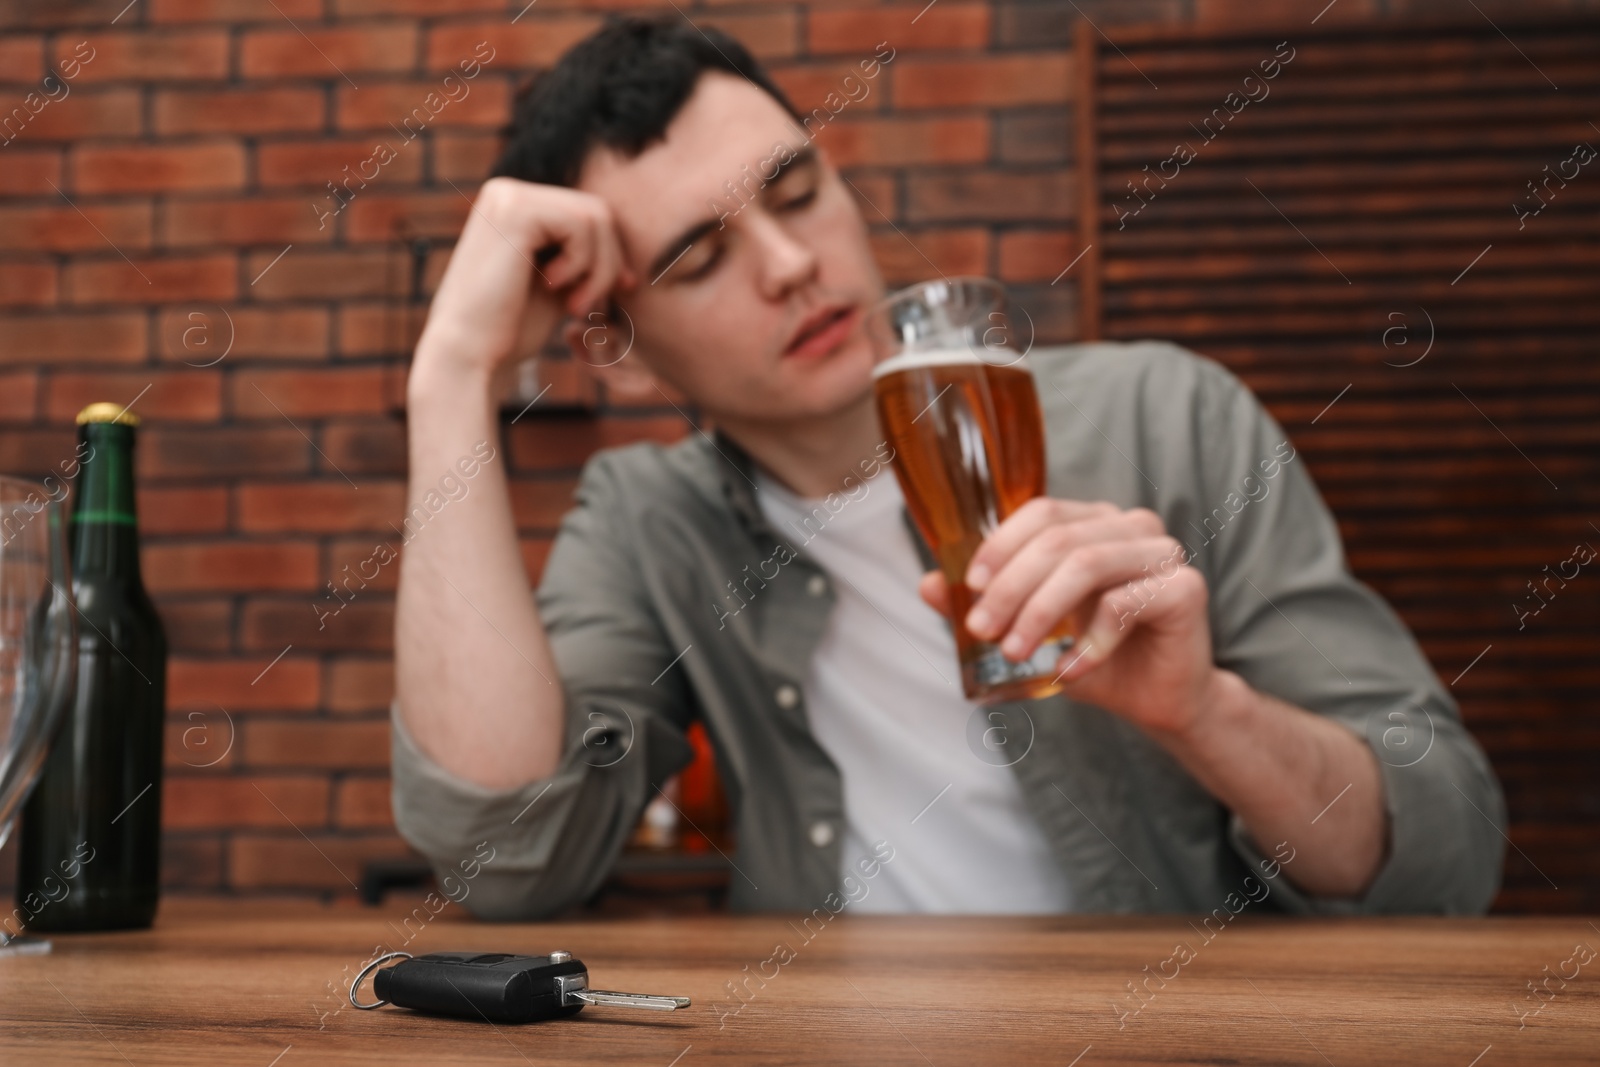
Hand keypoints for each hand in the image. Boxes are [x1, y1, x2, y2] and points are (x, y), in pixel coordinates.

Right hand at [412, 177, 635, 386]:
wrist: (468, 354)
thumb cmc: (510, 329)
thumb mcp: (557, 285)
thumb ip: (582, 260)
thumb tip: (628, 253)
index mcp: (514, 205)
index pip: (587, 214)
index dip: (610, 256)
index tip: (613, 295)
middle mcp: (507, 191)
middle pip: (595, 210)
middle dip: (608, 263)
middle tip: (591, 307)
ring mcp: (509, 196)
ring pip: (594, 217)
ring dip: (599, 270)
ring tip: (575, 306)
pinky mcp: (516, 211)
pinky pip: (582, 225)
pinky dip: (583, 265)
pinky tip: (553, 288)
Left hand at [918, 498, 1224, 737]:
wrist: (1158, 700)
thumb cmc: (1096, 656)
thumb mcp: (1032, 629)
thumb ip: (987, 602)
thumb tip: (926, 584)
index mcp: (1095, 522)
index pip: (1041, 513)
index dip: (1001, 546)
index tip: (970, 589)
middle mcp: (1131, 526)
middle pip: (1058, 539)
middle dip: (1010, 587)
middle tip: (983, 630)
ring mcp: (1163, 552)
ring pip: (1086, 564)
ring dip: (1040, 611)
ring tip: (1016, 651)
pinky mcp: (1186, 588)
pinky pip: (1123, 605)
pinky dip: (1087, 641)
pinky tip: (1069, 670)